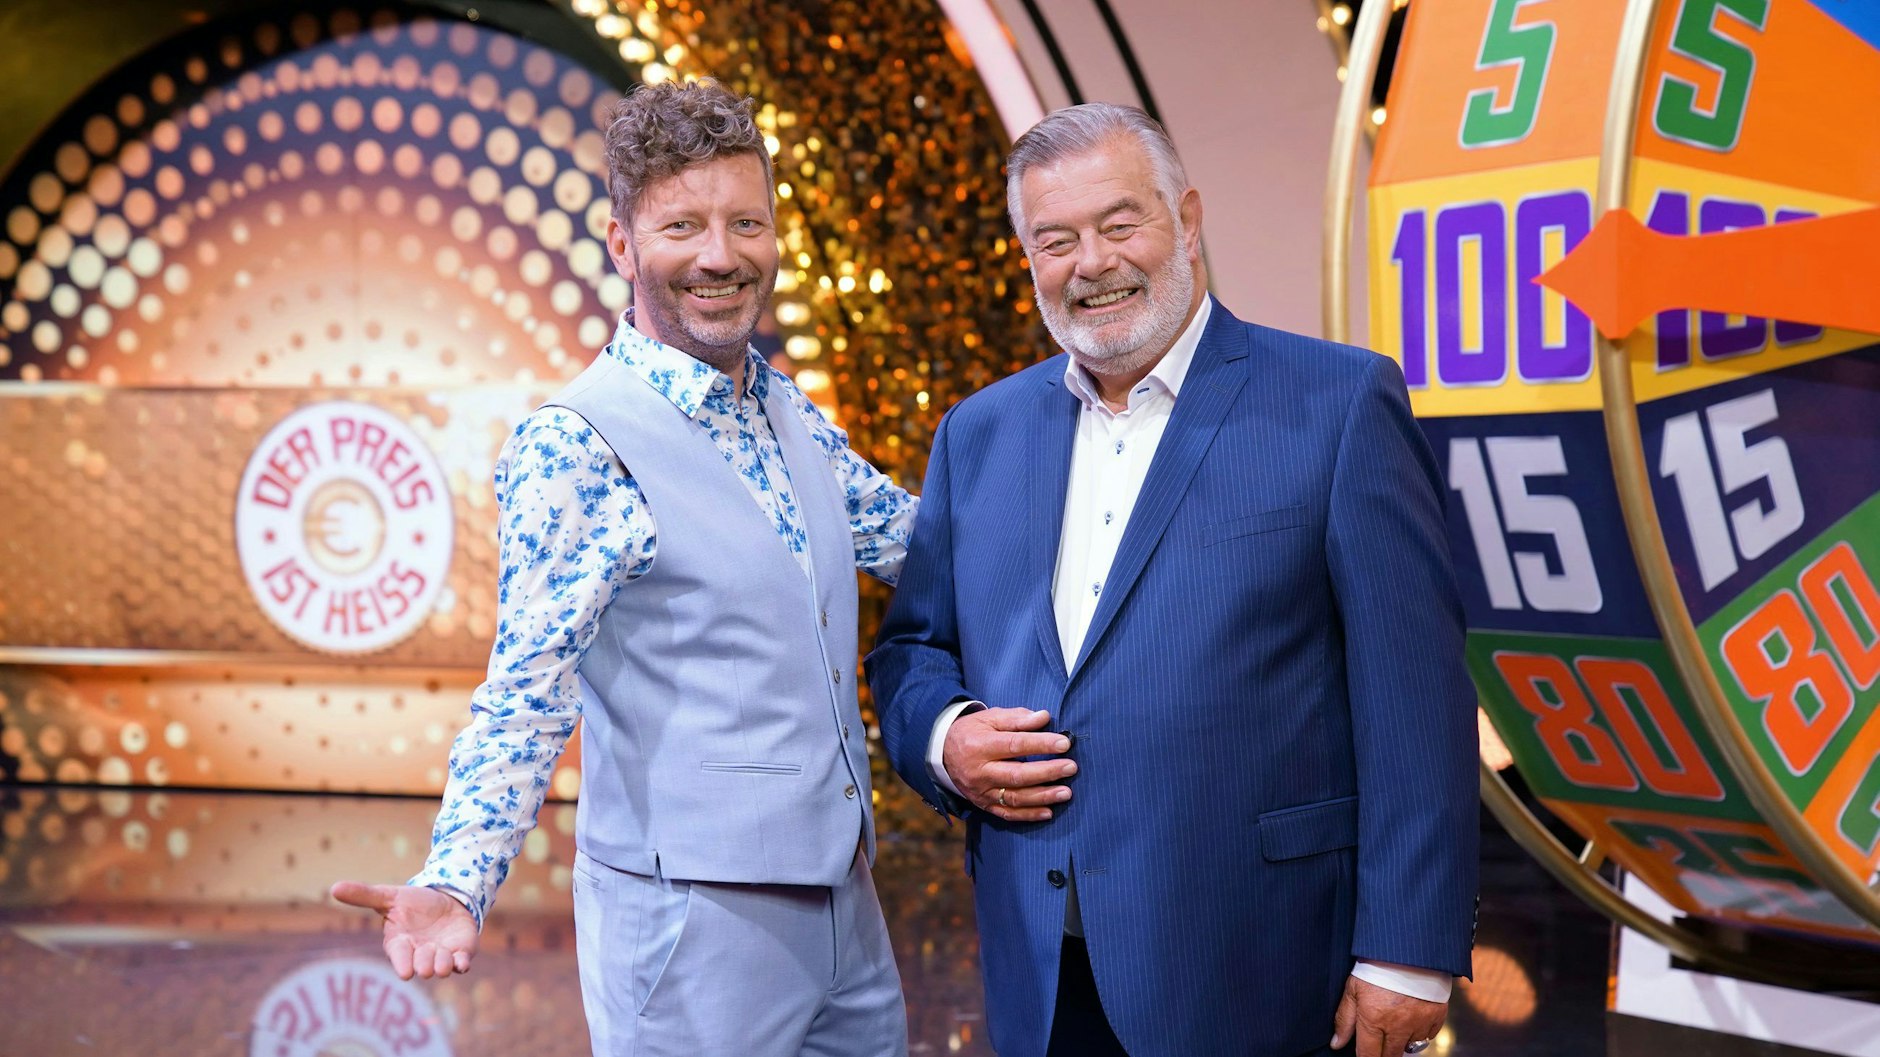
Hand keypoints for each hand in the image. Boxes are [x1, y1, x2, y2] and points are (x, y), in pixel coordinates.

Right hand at [331, 881, 479, 980]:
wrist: (447, 899)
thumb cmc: (415, 903)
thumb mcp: (390, 896)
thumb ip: (364, 895)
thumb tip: (333, 887)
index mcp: (400, 944)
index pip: (399, 957)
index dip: (403, 963)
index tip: (406, 972)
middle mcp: (420, 955)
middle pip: (422, 967)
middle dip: (425, 964)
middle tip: (428, 957)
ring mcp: (441, 956)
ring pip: (442, 968)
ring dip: (443, 965)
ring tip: (444, 959)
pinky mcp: (460, 953)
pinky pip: (462, 963)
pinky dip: (462, 964)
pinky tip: (462, 962)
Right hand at [941, 707, 1075, 821]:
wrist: (942, 752)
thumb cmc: (972, 731)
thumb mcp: (990, 717)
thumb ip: (1017, 718)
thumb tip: (1044, 717)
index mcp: (981, 745)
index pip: (1015, 745)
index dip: (1041, 744)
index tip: (1064, 743)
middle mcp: (980, 771)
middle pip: (1017, 774)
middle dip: (1047, 772)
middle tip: (1071, 767)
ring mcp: (981, 791)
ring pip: (1015, 798)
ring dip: (1043, 797)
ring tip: (1067, 792)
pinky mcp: (983, 804)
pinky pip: (1007, 814)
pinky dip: (1028, 815)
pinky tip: (1049, 812)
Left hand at [1330, 973, 1445, 1055]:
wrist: (1408, 949)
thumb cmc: (1376, 966)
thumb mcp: (1353, 989)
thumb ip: (1344, 1019)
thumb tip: (1337, 1044)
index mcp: (1373, 1019)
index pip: (1368, 1056)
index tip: (1365, 1054)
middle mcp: (1397, 1026)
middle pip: (1389, 1056)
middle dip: (1382, 1053)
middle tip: (1378, 1042)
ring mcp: (1418, 1023)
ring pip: (1409, 1048)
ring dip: (1401, 1042)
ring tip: (1394, 1025)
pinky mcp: (1436, 1017)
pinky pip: (1428, 1036)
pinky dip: (1419, 1032)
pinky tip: (1411, 1017)